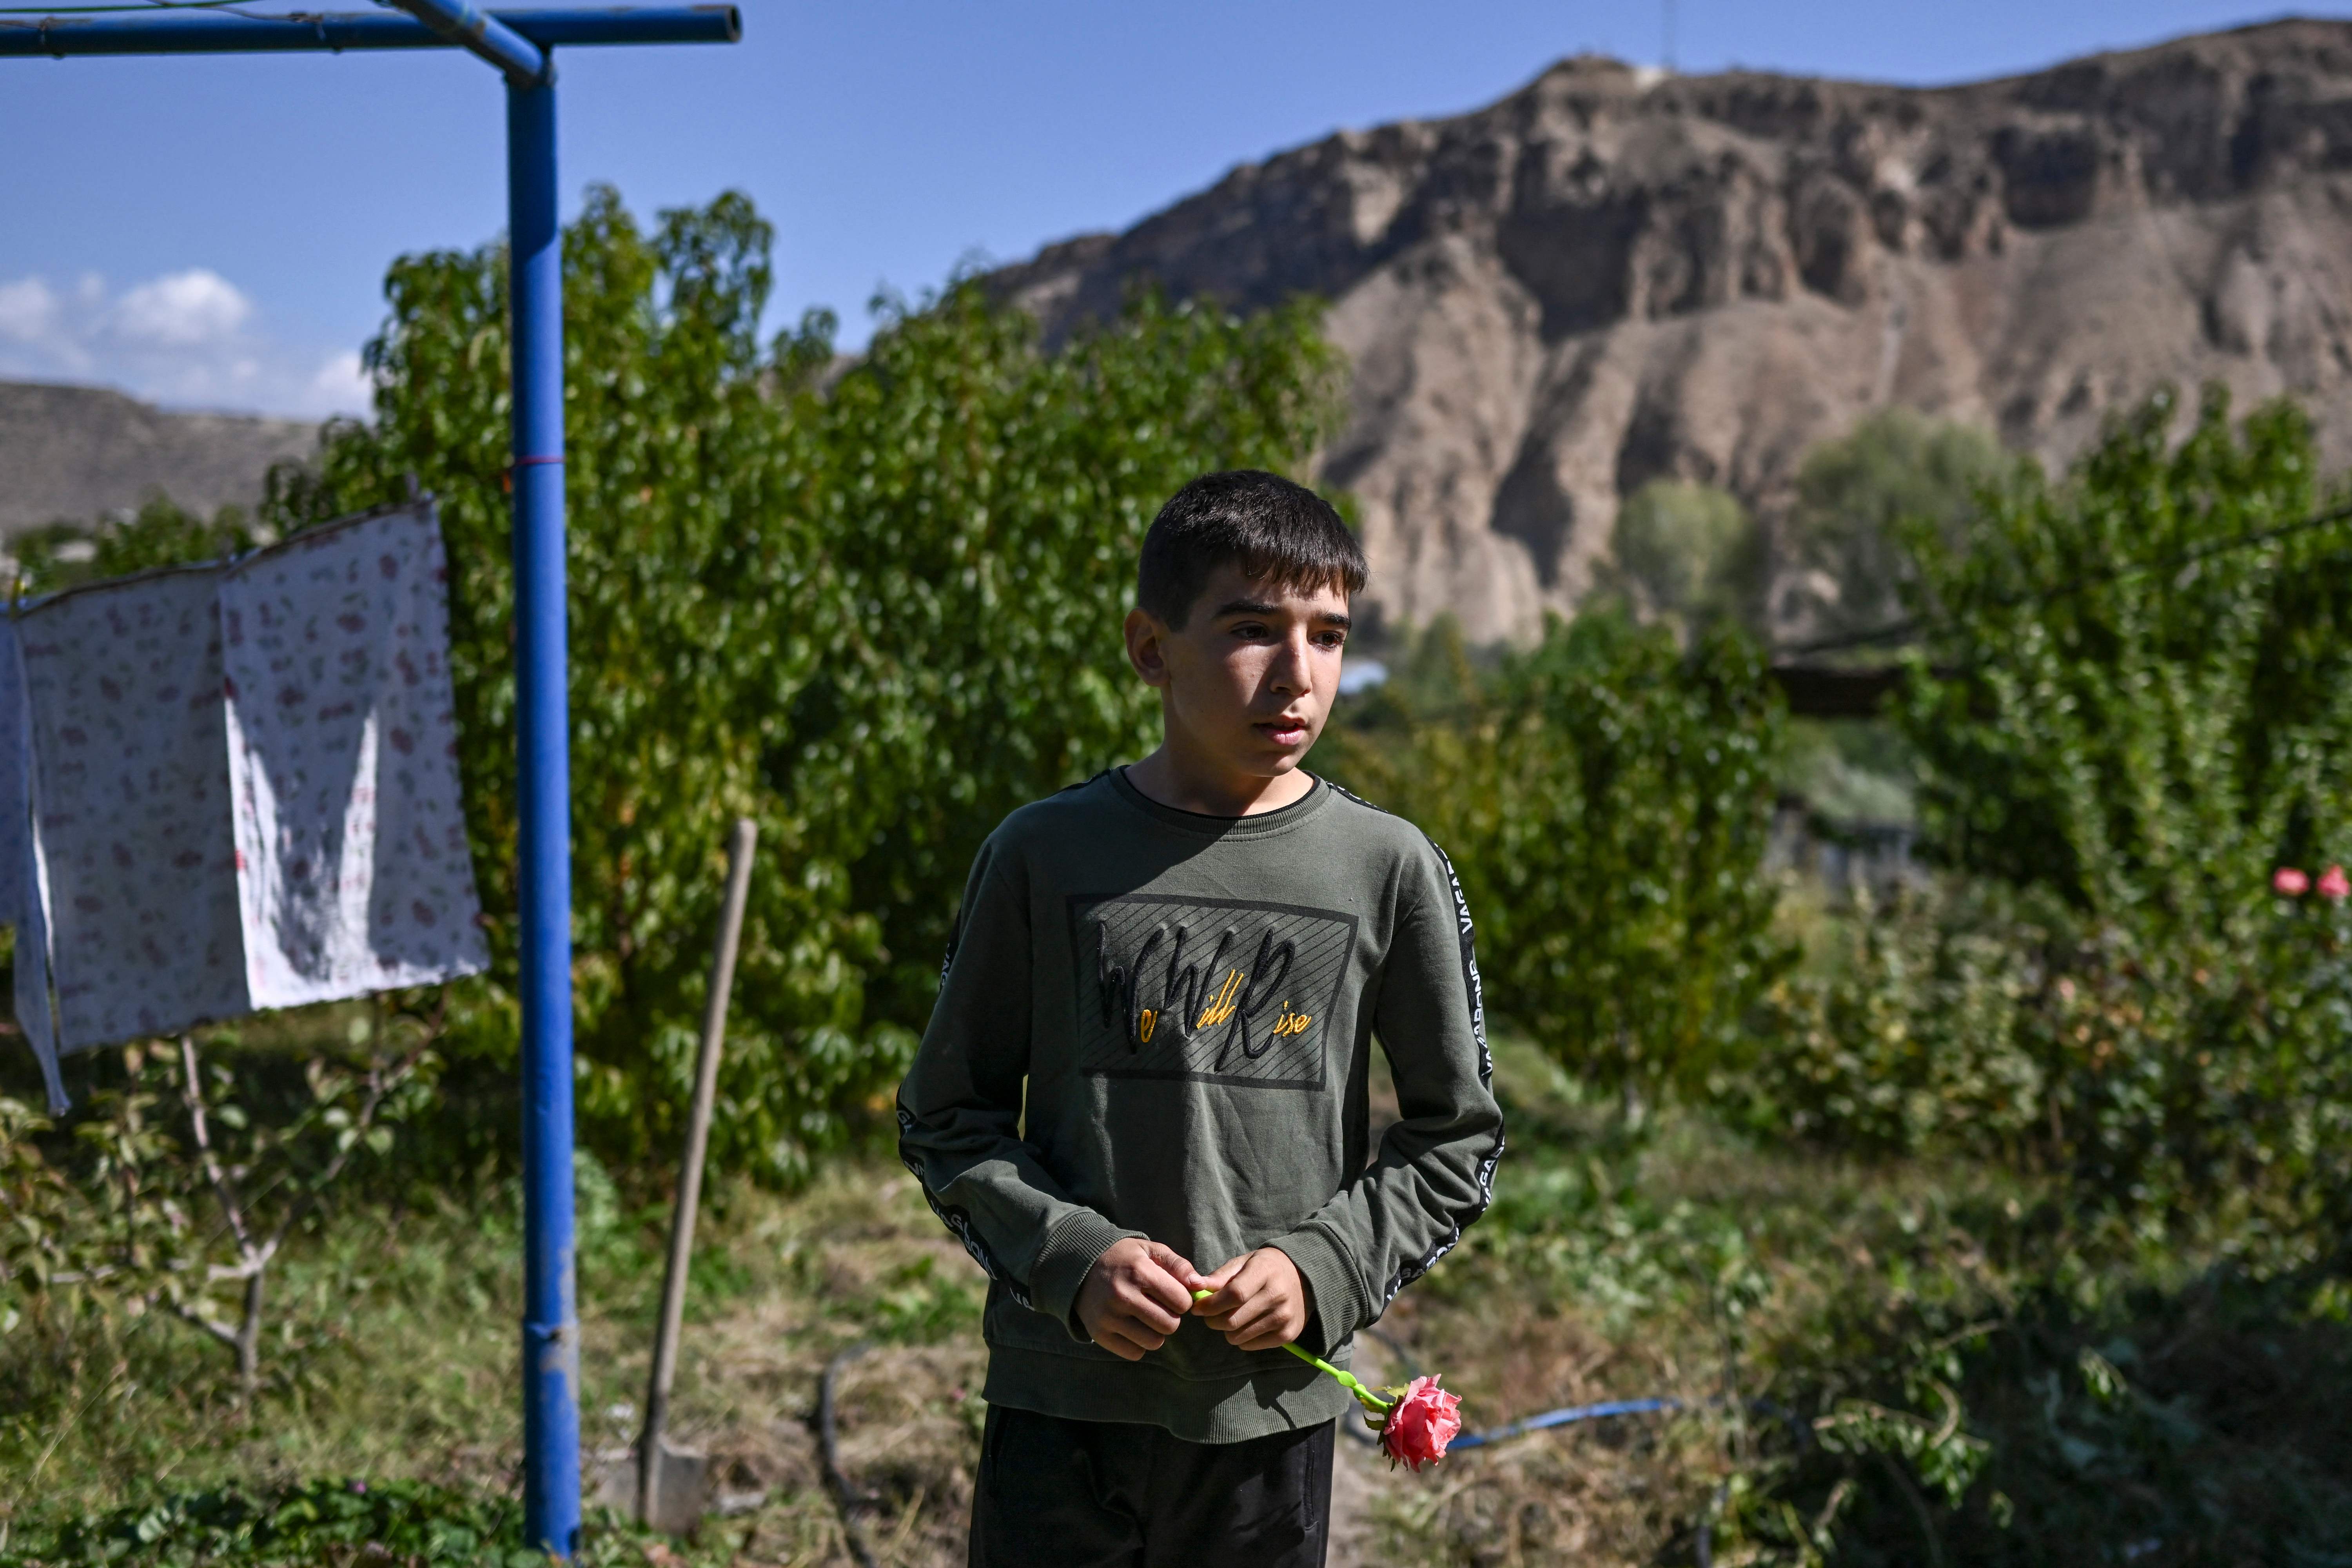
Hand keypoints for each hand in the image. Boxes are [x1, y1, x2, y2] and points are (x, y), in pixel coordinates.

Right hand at [1075, 1238, 1201, 1360]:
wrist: (1080, 1267)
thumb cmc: (1124, 1259)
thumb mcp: (1150, 1250)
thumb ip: (1178, 1265)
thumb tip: (1199, 1285)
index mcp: (1139, 1272)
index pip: (1181, 1301)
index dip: (1182, 1299)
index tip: (1172, 1294)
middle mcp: (1122, 1295)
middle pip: (1170, 1325)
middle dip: (1171, 1317)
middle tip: (1159, 1307)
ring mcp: (1109, 1317)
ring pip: (1154, 1342)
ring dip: (1156, 1332)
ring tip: (1146, 1317)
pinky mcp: (1099, 1334)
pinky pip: (1134, 1353)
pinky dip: (1138, 1344)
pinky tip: (1132, 1327)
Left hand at [1190, 1247, 1309, 1351]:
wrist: (1303, 1278)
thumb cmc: (1265, 1268)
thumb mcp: (1243, 1263)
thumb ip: (1219, 1276)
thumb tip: (1194, 1286)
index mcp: (1265, 1271)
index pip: (1234, 1295)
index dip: (1210, 1304)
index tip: (1197, 1307)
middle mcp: (1278, 1295)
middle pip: (1233, 1320)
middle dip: (1213, 1320)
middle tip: (1210, 1314)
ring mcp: (1284, 1318)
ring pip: (1238, 1337)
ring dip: (1227, 1330)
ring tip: (1232, 1316)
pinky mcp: (1288, 1335)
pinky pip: (1249, 1346)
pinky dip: (1241, 1338)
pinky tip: (1248, 1324)